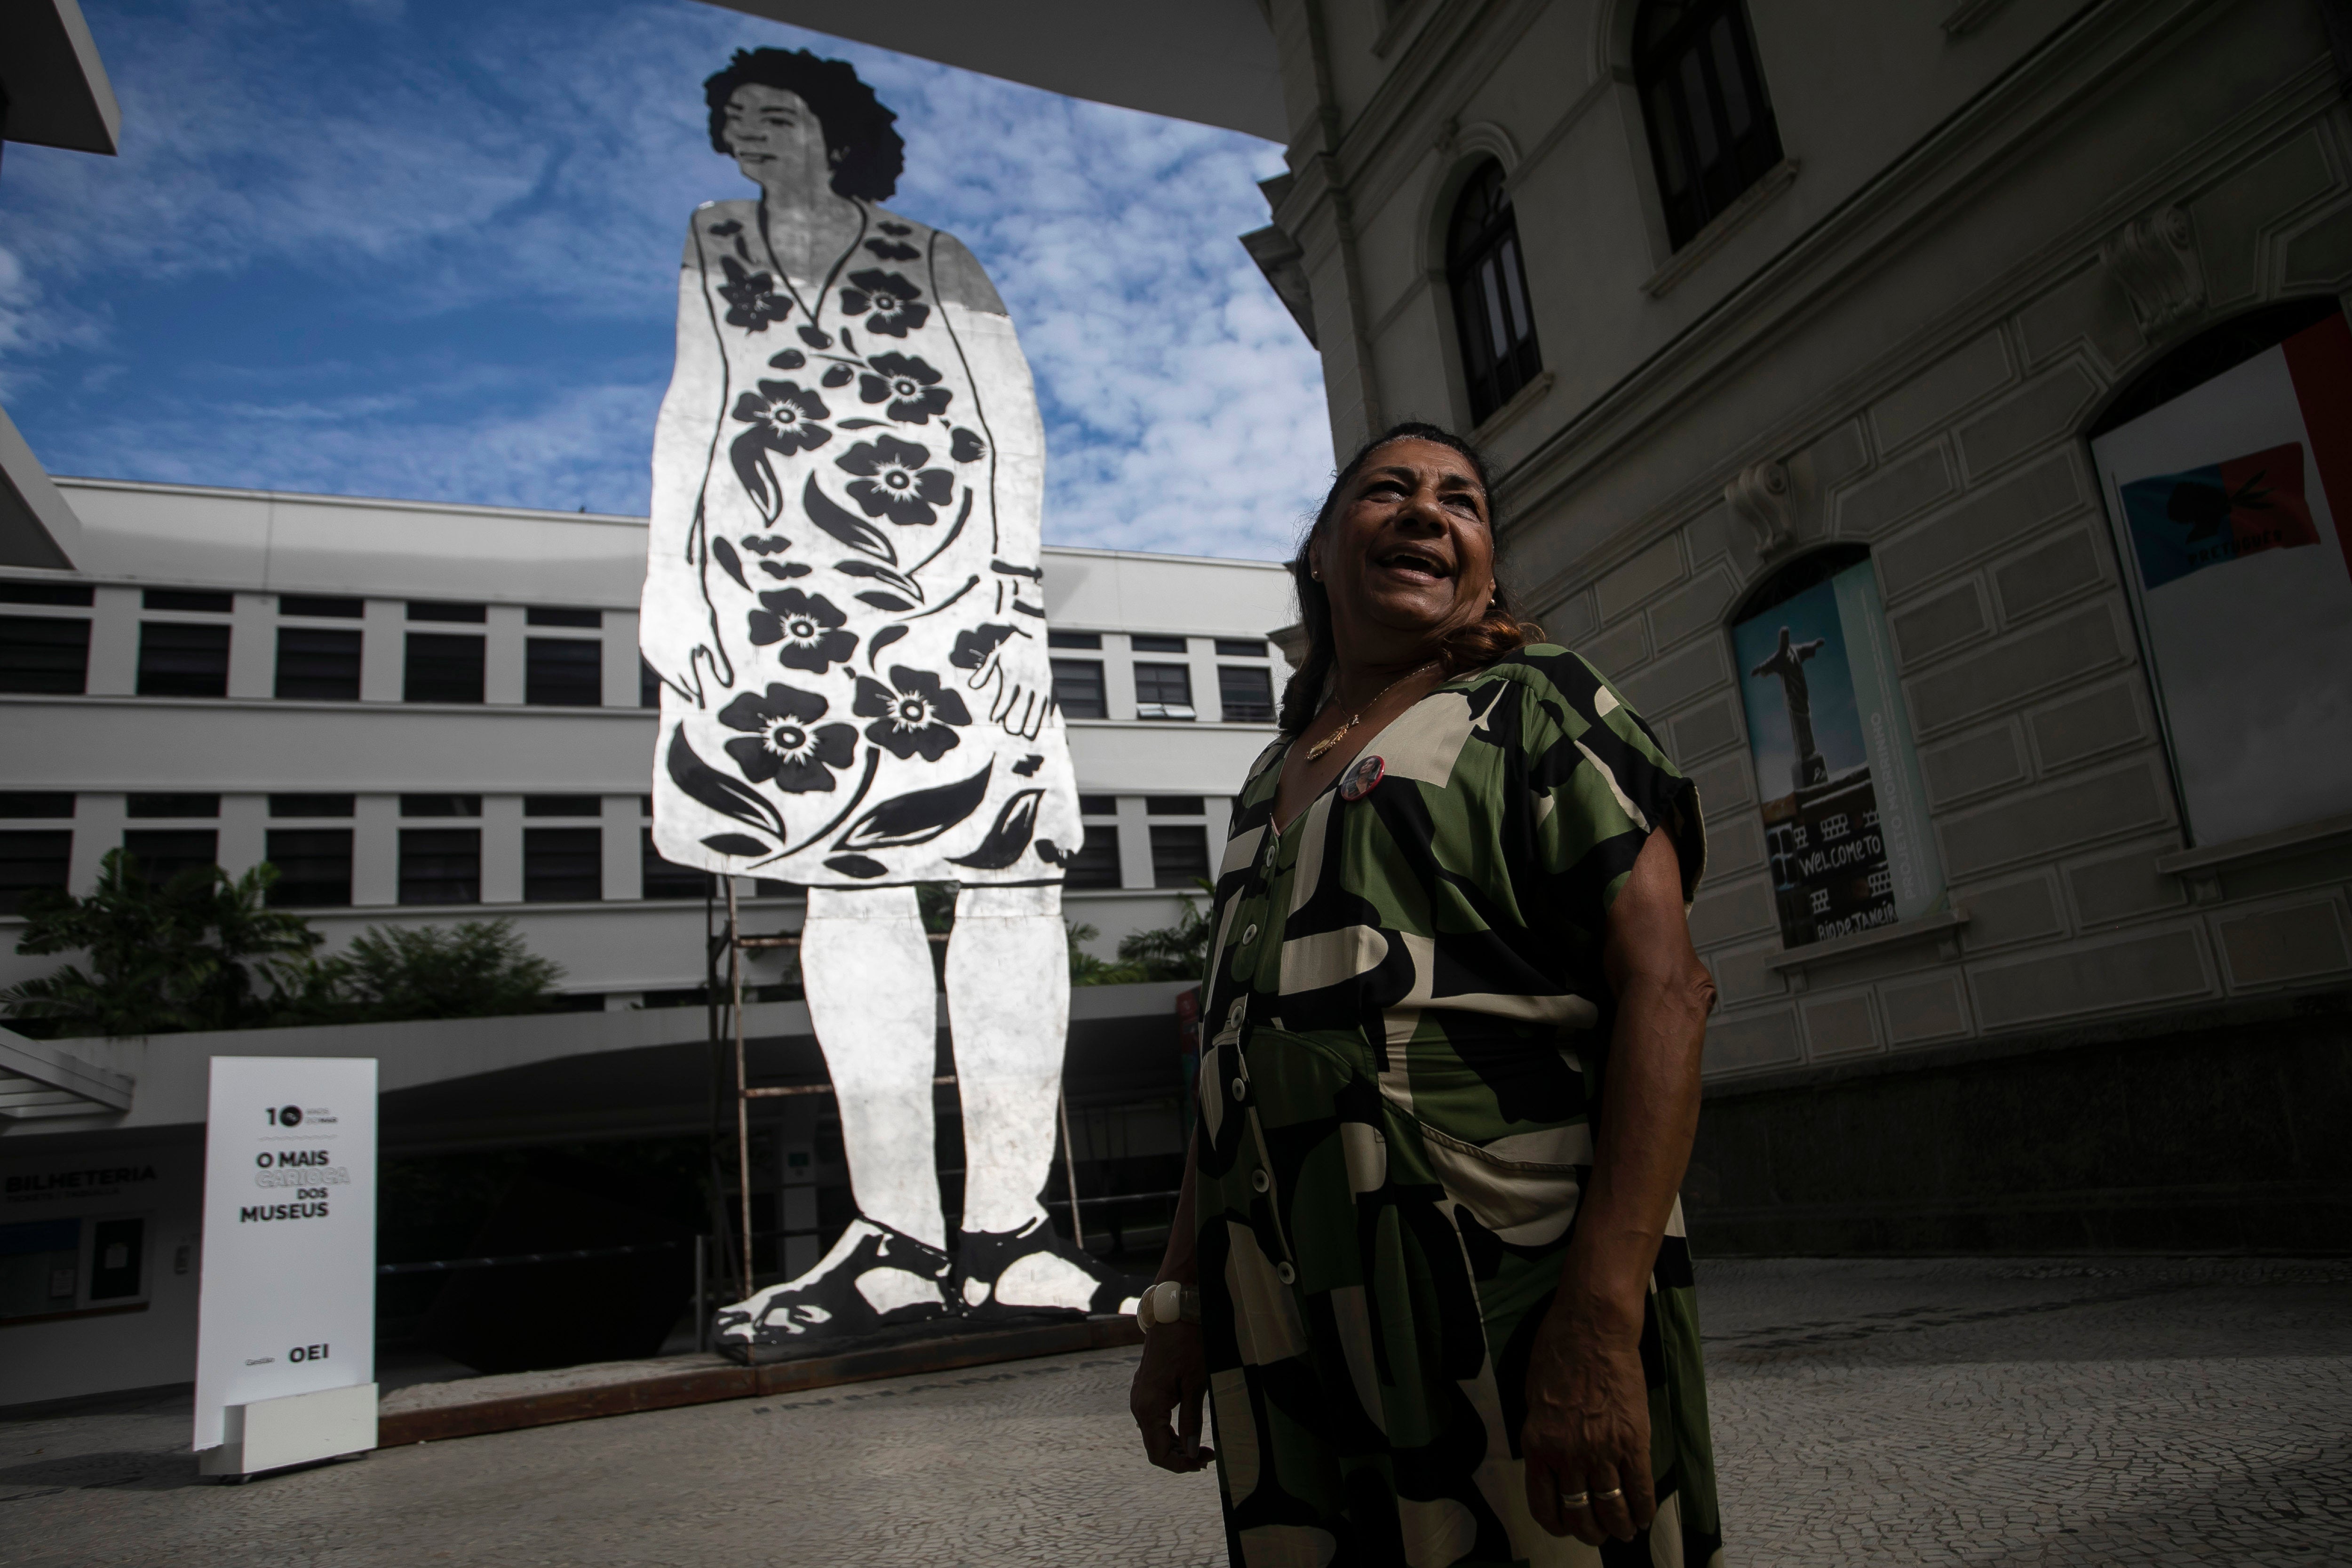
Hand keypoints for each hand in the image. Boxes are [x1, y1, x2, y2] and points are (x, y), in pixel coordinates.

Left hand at [950, 618, 1052, 739]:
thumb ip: (985, 672)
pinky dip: (1048, 714)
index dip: (1000, 709)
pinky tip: (1047, 725)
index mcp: (1013, 674)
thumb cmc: (1011, 647)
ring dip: (1034, 722)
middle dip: (1017, 719)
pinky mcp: (1049, 683)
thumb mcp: (995, 655)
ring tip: (1029, 736)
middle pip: (1023, 704)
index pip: (1006, 696)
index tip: (994, 720)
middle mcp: (1028, 679)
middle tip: (1012, 732)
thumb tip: (972, 686)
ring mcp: (1040, 682)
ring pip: (1038, 706)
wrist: (1034, 634)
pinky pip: (1050, 701)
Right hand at [1129, 1321, 1214, 1472]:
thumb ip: (1191, 1421)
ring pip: (1155, 1434)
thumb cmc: (1187, 1345)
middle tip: (1210, 1456)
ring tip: (1203, 1447)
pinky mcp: (1146, 1390)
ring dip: (1177, 1445)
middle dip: (1181, 1457)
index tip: (1204, 1463)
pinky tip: (1189, 1431)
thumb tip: (1191, 1452)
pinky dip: (1171, 1431)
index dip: (1180, 1466)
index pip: (1158, 1453)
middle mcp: (1138, 1405)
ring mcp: (1140, 1396)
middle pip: (1156, 1447)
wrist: (1173, 1314)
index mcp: (1148, 1407)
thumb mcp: (1195, 1384)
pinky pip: (1155, 1419)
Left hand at [1520, 1302, 1655, 1544]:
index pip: (1543, 1505)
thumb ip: (1542, 1435)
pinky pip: (1640, 1487)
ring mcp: (1602, 1450)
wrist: (1593, 1328)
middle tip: (1597, 1535)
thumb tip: (1550, 1461)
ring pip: (1611, 1507)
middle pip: (1579, 1514)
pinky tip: (1644, 1518)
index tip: (1565, 1527)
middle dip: (1589, 1532)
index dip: (1556, 1524)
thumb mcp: (1533, 1399)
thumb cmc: (1559, 1352)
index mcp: (1539, 1445)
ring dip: (1618, 1527)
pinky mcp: (1633, 1441)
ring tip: (1623, 1532)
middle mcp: (1568, 1455)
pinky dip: (1643, 1509)